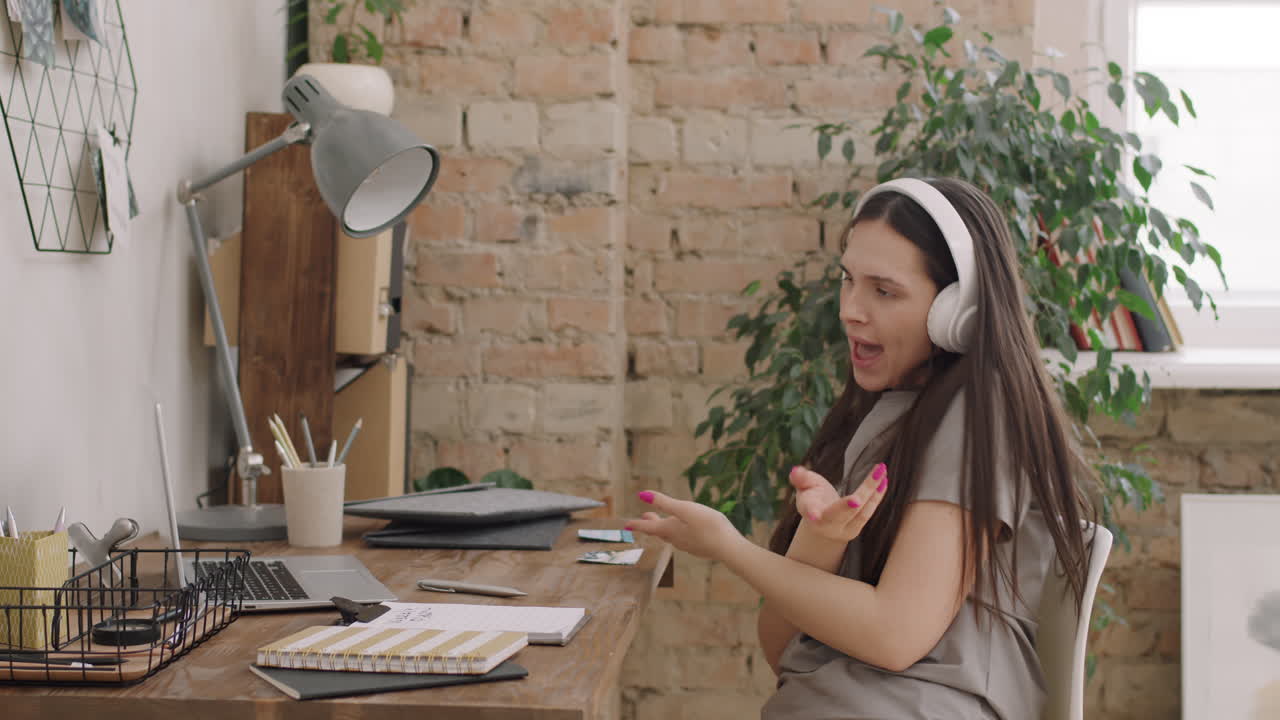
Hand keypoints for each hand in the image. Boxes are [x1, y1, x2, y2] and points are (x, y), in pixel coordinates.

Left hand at [625, 491, 742, 561]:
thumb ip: (664, 503)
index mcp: (670, 529)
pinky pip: (684, 539)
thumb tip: (642, 495)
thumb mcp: (685, 509)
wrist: (728, 548)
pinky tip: (686, 530)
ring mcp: (688, 545)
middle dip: (651, 524)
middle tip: (645, 517)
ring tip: (664, 521)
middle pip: (659, 531)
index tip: (626, 525)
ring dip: (665, 528)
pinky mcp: (700, 548)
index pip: (648, 527)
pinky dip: (679, 532)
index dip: (636, 524)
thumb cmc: (707, 525)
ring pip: (672, 536)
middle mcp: (676, 539)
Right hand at [790, 462, 888, 543]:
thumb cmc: (813, 498)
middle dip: (846, 507)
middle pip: (837, 515)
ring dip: (871, 492)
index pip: (809, 510)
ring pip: (858, 513)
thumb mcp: (805, 486)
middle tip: (856, 499)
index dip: (811, 512)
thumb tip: (795, 471)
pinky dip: (876, 497)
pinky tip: (883, 480)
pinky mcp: (855, 529)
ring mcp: (841, 530)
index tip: (814, 516)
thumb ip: (801, 478)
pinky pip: (868, 513)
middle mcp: (824, 524)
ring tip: (880, 473)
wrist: (823, 523)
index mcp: (808, 510)